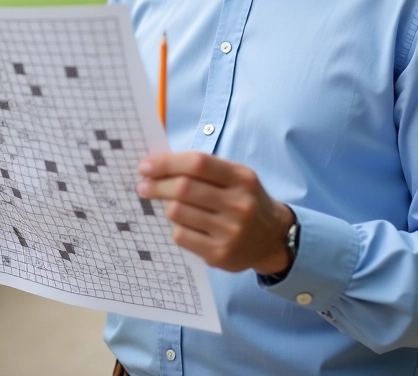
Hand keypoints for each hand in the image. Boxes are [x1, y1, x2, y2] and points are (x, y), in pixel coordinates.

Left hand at [137, 151, 294, 273]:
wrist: (273, 238)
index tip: (145, 166)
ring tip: (170, 205)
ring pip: (178, 213)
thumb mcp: (235, 176)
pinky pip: (181, 236)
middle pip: (184, 189)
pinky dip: (176, 227)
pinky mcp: (220, 254)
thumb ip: (203, 169)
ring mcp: (230, 231)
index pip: (197, 163)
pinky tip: (184, 225)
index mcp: (242, 178)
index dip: (166, 163)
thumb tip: (157, 166)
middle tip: (144, 185)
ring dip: (167, 207)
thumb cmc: (244, 200)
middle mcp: (239, 204)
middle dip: (157, 185)